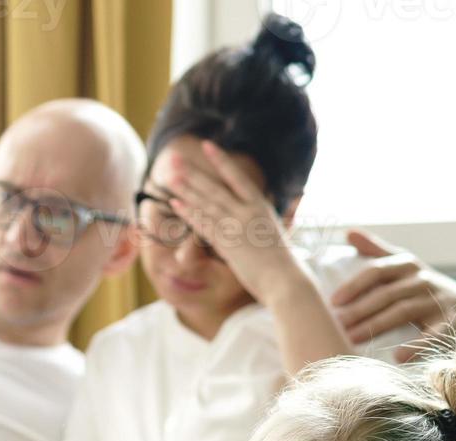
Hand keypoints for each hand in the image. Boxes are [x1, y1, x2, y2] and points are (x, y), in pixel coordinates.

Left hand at [166, 141, 303, 302]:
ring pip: (206, 204)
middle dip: (193, 173)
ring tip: (170, 177)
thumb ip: (261, 221)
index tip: (206, 145)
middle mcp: (247, 212)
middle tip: (175, 158)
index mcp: (260, 206)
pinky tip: (175, 204)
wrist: (285, 281)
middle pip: (215, 188)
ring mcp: (237, 227)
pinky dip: (189, 213)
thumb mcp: (274, 233)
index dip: (221, 160)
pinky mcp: (228, 244)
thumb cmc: (283, 262)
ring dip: (186, 190)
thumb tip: (257, 215)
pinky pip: (204, 225)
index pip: (237, 177)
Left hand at [331, 230, 455, 362]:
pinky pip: (434, 335)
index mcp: (407, 266)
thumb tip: (349, 231)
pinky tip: (398, 357)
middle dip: (360, 310)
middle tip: (337, 326)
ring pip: (403, 312)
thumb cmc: (420, 288)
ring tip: (353, 339)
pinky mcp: (453, 323)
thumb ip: (377, 251)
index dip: (354, 285)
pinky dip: (417, 346)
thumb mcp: (402, 266)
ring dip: (376, 326)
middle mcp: (423, 280)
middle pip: (387, 294)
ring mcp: (438, 301)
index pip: (377, 271)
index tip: (333, 302)